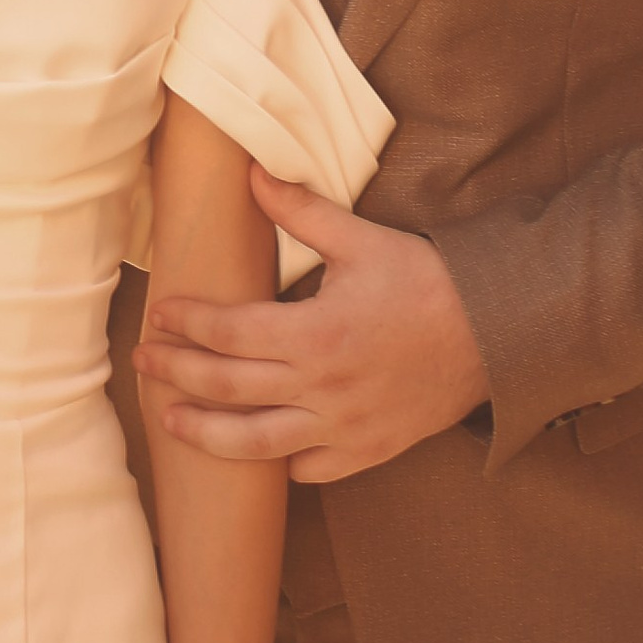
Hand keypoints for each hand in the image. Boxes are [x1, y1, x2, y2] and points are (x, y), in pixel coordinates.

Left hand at [137, 167, 489, 481]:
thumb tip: (253, 174)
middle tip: (143, 361)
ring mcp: (344, 426)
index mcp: (317, 333)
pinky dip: (277, 462)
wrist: (499, 332)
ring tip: (171, 420)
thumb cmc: (430, 282)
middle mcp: (323, 387)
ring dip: (206, 433)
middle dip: (177, 373)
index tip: (160, 312)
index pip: (230, 333)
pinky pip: (309, 468)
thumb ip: (302, 211)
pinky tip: (254, 451)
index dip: (188, 323)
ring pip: (256, 443)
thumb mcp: (364, 239)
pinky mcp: (368, 450)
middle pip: (229, 387)